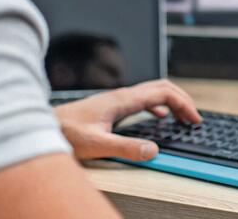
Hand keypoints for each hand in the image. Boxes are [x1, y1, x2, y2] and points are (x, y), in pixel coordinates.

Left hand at [54, 79, 201, 162]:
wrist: (43, 127)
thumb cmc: (65, 133)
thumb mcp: (97, 144)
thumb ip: (126, 147)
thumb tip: (153, 150)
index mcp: (122, 100)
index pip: (163, 93)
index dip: (183, 104)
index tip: (194, 120)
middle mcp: (121, 95)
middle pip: (161, 87)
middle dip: (182, 100)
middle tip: (194, 118)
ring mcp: (116, 99)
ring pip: (152, 92)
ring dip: (172, 101)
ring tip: (183, 117)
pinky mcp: (111, 106)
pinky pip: (143, 100)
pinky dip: (159, 106)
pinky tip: (159, 117)